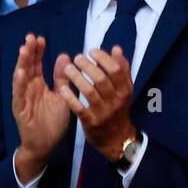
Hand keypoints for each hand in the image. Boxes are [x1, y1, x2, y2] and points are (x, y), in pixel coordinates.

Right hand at [11, 34, 71, 179]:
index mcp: (38, 84)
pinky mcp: (20, 109)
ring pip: (20, 77)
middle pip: (27, 67)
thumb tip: (64, 56)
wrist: (45, 144)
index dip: (38, 51)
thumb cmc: (53, 121)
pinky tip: (21, 73)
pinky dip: (19, 83)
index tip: (41, 38)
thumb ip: (62, 78)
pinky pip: (19, 95)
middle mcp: (29, 88)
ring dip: (22, 63)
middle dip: (29, 52)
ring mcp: (23, 98)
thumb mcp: (62, 96)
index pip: (37, 64)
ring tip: (24, 49)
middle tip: (31, 37)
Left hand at [58, 46, 135, 162]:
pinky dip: (70, 97)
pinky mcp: (91, 122)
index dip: (103, 58)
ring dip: (77, 78)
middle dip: (88, 66)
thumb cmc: (118, 109)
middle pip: (102, 79)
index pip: (116, 69)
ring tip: (68, 68)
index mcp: (125, 90)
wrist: (116, 139)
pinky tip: (62, 88)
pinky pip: (79, 108)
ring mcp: (103, 112)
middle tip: (77, 58)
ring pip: (90, 92)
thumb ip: (121, 70)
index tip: (91, 51)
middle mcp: (116, 100)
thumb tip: (116, 48)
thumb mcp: (124, 90)